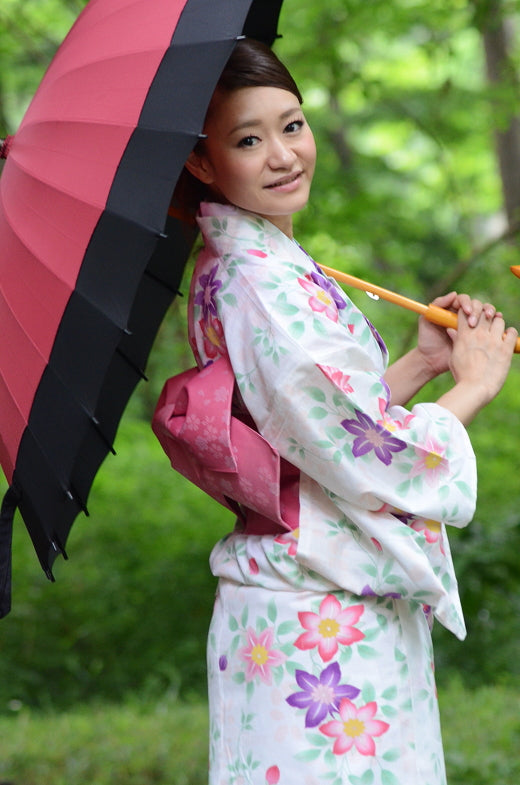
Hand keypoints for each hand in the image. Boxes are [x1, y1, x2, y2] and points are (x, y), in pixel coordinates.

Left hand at [417, 291, 500, 377]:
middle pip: (476, 305)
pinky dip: (495, 321)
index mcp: (451, 309)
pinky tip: (496, 322)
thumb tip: (454, 294)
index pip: (463, 300)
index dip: (466, 303)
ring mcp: (471, 325)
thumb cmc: (427, 340)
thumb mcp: (426, 321)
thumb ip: (437, 305)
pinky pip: (489, 325)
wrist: (431, 360)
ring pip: (484, 313)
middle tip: (472, 323)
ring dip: (488, 312)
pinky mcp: (478, 335)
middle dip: (477, 311)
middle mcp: (463, 315)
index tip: (466, 312)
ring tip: (488, 318)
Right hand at [436, 307, 516, 423]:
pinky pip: (512, 332)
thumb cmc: (462, 376)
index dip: (468, 312)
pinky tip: (506, 339)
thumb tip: (452, 331)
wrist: (475, 389)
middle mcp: (479, 334)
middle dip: (485, 315)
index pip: (465, 312)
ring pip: (499, 320)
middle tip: (487, 322)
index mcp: (464, 336)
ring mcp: (493, 340)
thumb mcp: (454, 357)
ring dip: (498, 324)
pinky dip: (510, 333)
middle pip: (483, 312)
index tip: (472, 318)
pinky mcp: (506, 349)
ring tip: (497, 332)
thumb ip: (455, 341)